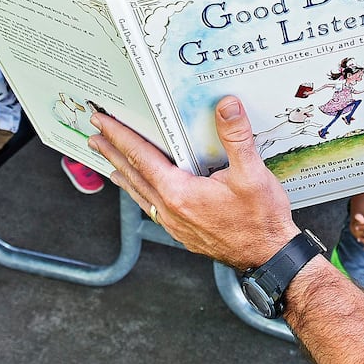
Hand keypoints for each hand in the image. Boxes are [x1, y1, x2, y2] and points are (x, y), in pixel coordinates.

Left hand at [89, 96, 297, 270]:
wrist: (269, 257)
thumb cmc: (261, 220)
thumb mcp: (252, 174)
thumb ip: (236, 137)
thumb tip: (227, 106)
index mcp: (180, 193)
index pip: (141, 157)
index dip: (119, 136)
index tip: (102, 123)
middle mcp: (171, 210)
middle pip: (133, 175)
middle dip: (112, 152)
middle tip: (94, 136)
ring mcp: (175, 224)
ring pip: (140, 194)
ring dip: (123, 173)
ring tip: (108, 161)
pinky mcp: (183, 232)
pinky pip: (152, 208)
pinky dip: (140, 193)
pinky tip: (141, 191)